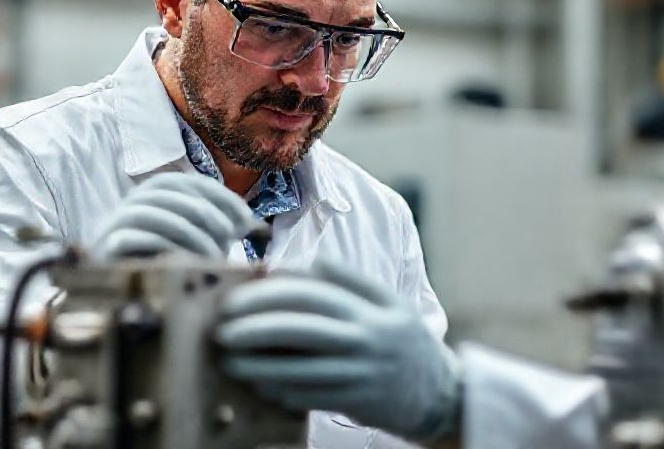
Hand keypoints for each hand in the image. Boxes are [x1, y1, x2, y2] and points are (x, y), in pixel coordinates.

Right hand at [91, 173, 257, 260]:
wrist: (124, 302)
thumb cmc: (168, 271)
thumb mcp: (199, 246)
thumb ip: (220, 231)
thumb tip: (256, 225)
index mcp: (152, 197)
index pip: (185, 182)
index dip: (219, 196)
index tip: (245, 219)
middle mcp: (129, 205)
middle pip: (167, 192)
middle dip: (205, 212)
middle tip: (230, 236)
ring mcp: (111, 226)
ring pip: (149, 212)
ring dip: (188, 230)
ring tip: (213, 253)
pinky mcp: (102, 250)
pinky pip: (130, 238)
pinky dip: (163, 246)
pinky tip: (186, 263)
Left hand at [217, 259, 461, 441]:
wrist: (441, 393)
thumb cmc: (406, 342)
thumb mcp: (390, 302)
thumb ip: (353, 280)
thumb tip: (311, 262)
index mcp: (371, 307)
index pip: (313, 294)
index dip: (270, 295)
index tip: (237, 299)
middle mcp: (366, 337)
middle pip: (303, 328)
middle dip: (257, 328)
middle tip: (222, 330)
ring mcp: (362, 372)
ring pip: (303, 367)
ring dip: (261, 364)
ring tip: (229, 360)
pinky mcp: (358, 402)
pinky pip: (313, 396)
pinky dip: (283, 390)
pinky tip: (259, 384)